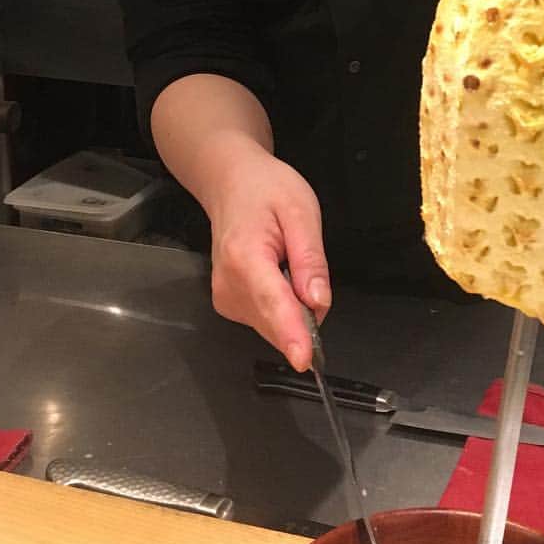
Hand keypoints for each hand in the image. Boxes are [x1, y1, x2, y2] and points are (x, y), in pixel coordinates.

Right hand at [206, 150, 330, 371]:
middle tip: (305, 266)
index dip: (292, 334)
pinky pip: (266, 319)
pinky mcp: (228, 305)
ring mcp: (225, 299)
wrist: (231, 183)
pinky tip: (278, 274)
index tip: (305, 359)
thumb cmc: (267, 189)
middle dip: (304, 312)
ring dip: (293, 308)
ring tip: (288, 262)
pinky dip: (281, 307)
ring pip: (272, 325)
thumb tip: (319, 303)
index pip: (273, 304)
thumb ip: (310, 260)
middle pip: (275, 321)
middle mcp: (228, 285)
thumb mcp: (301, 211)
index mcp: (245, 258)